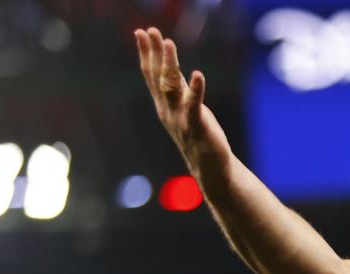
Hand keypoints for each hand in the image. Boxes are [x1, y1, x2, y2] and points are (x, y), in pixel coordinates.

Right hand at [134, 27, 231, 177]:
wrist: (209, 167)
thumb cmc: (198, 134)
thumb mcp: (184, 106)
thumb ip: (176, 88)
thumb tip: (168, 66)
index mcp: (163, 104)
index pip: (151, 74)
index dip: (146, 53)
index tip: (140, 31)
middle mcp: (167, 109)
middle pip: (157, 76)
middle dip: (153, 53)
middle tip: (149, 30)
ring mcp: (180, 118)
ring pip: (171, 87)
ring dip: (169, 64)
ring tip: (169, 44)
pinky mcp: (197, 127)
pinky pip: (194, 106)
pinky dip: (195, 89)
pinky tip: (197, 74)